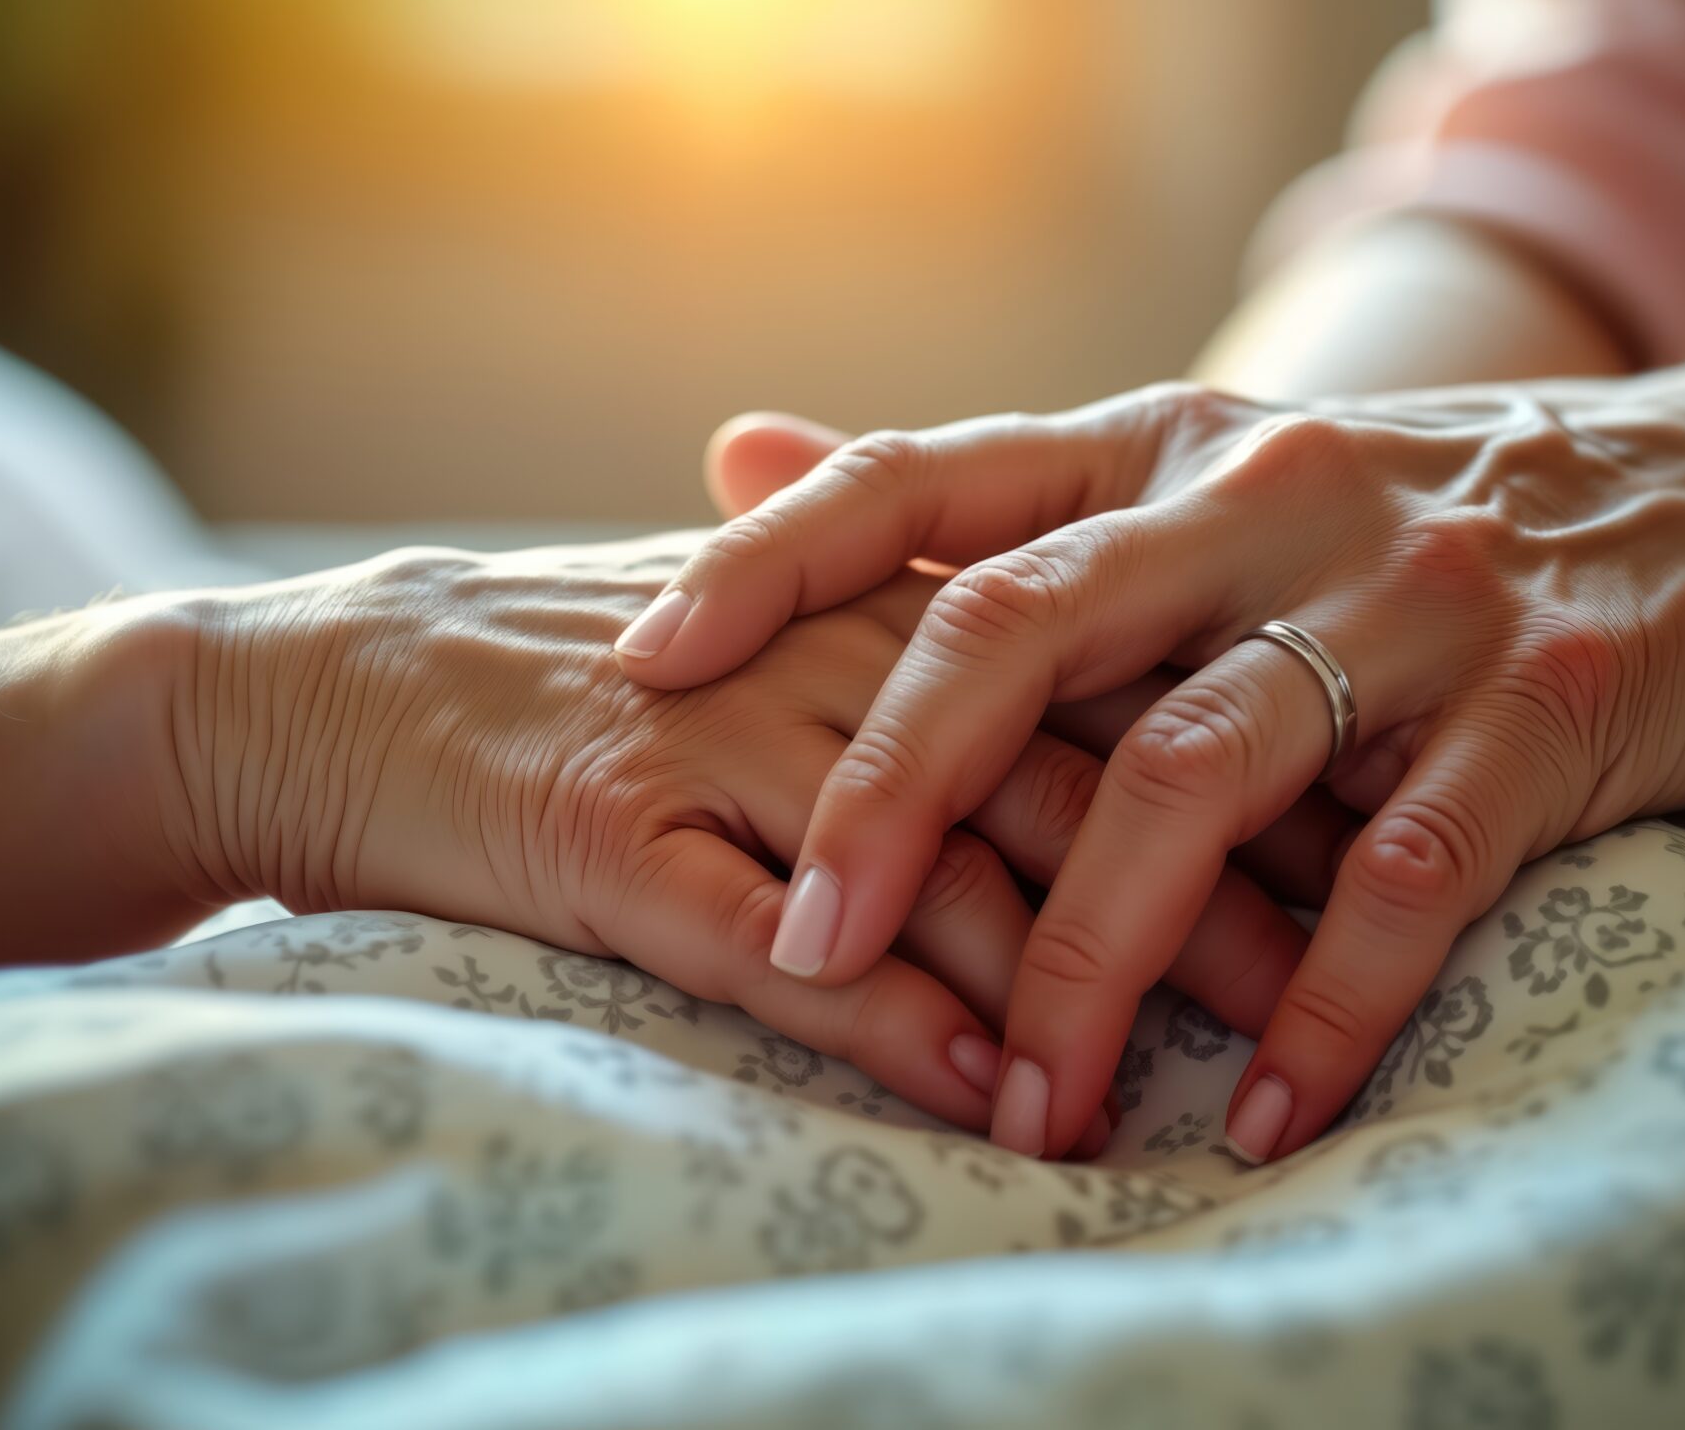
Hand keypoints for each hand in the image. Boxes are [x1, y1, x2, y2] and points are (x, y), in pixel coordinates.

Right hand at [158, 535, 1313, 1133]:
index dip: (1238, 767)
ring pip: (937, 858)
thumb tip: (1113, 753)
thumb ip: (930, 667)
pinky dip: (881, 1018)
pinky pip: (769, 937)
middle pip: (1057, 770)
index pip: (1101, 672)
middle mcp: (818, 650)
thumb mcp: (765, 637)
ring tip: (1183, 1083)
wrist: (322, 685)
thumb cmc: (574, 676)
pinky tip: (975, 1093)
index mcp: (876, 591)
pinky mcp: (606, 831)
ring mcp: (712, 737)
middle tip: (1333, 986)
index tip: (1362, 851)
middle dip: (1205, 889)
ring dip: (1065, 980)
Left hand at [619, 345, 1684, 1160]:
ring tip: (1030, 1111)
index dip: (777, 560)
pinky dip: (1322, 1009)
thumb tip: (737, 458)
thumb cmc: (1445, 517)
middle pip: (1026, 632)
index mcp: (1173, 448)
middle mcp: (1272, 497)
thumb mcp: (1216, 470)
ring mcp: (1416, 595)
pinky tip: (1258, 1116)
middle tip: (802, 956)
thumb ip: (990, 495)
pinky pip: (1406, 879)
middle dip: (894, 802)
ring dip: (1093, 961)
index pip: (937, 481)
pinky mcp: (1553, 703)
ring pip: (1197, 777)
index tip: (641, 661)